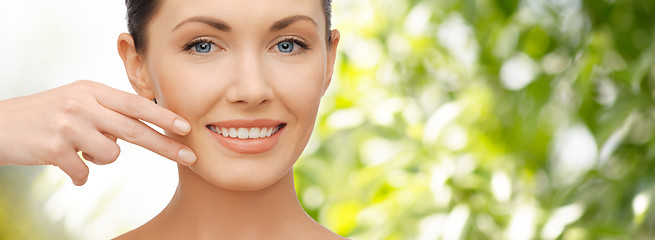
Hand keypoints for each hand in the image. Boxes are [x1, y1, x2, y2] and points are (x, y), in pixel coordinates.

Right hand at [0, 80, 196, 185]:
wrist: (0, 125)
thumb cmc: (48, 116)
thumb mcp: (79, 101)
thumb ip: (109, 112)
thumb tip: (146, 129)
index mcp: (92, 90)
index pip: (135, 104)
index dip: (163, 116)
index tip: (186, 127)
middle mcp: (82, 104)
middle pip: (134, 129)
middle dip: (166, 146)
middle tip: (190, 157)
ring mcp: (68, 125)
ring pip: (111, 154)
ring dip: (99, 158)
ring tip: (77, 148)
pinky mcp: (53, 148)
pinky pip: (84, 172)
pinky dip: (77, 174)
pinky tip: (62, 162)